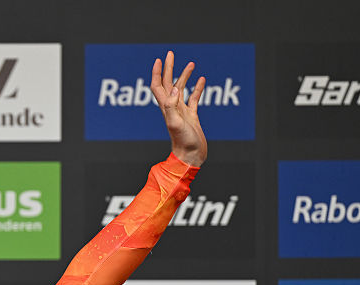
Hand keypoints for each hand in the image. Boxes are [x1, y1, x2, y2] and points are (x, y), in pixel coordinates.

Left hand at [150, 51, 206, 166]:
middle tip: (170, 53)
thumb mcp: (175, 122)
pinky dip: (197, 88)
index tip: (159, 59)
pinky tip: (202, 80)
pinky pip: (194, 98)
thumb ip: (172, 106)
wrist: (191, 155)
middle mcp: (172, 107)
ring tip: (191, 64)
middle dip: (168, 68)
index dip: (156, 73)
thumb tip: (174, 88)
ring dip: (184, 76)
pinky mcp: (192, 116)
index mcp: (166, 107)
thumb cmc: (182, 141)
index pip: (157, 86)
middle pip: (168, 83)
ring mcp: (181, 111)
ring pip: (181, 89)